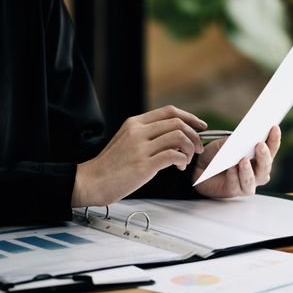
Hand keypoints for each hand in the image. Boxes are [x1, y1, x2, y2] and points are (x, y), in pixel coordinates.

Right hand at [71, 105, 206, 206]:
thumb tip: (172, 137)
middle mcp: (138, 131)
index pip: (169, 111)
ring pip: (178, 137)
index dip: (190, 117)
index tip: (201, 126)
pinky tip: (179, 167)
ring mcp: (140, 147)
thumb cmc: (110, 165)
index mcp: (135, 123)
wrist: (91, 181)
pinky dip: (182, 160)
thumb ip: (146, 135)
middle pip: (178, 123)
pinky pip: (173, 155)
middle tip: (198, 148)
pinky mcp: (144, 165)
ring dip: (190, 148)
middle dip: (194, 135)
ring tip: (187, 159)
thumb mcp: (126, 140)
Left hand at [193, 125, 280, 197]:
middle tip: (260, 145)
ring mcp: (246, 183)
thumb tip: (243, 138)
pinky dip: (234, 176)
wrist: (199, 167)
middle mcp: (256, 172)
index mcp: (258, 157)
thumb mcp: (224, 143)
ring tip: (243, 160)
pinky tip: (230, 168)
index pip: (271, 149)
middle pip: (266, 167)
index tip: (274, 127)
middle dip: (264, 156)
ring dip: (249, 170)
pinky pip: (236, 185)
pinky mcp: (234, 191)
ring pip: (253, 179)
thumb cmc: (217, 154)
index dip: (274, 139)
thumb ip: (234, 141)